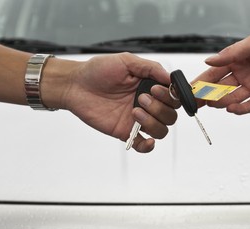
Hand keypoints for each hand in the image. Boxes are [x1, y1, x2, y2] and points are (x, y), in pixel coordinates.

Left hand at [50, 53, 179, 152]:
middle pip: (170, 115)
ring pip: (161, 130)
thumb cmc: (97, 71)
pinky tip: (147, 141)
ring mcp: (136, 119)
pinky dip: (148, 146)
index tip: (157, 89)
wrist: (75, 85)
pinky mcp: (125, 131)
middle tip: (140, 98)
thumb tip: (170, 78)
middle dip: (160, 108)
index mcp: (150, 86)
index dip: (171, 96)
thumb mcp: (126, 61)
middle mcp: (147, 104)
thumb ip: (150, 68)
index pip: (173, 97)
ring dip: (153, 122)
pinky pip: (142, 145)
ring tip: (134, 111)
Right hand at [194, 18, 249, 113]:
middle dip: (207, 96)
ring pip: (233, 98)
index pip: (214, 73)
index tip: (188, 90)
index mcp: (237, 59)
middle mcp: (243, 73)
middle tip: (196, 103)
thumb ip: (230, 54)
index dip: (200, 82)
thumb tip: (208, 61)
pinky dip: (241, 109)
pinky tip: (232, 109)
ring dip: (223, 102)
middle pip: (220, 88)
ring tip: (215, 104)